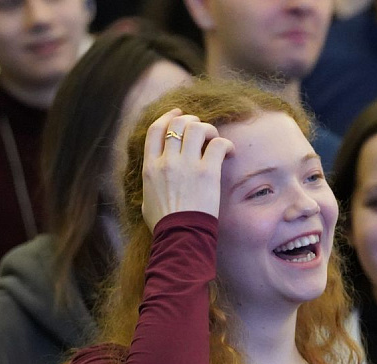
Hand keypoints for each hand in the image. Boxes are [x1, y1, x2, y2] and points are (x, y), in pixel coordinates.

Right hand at [142, 108, 234, 231]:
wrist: (179, 237)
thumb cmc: (164, 225)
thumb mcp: (147, 201)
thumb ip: (150, 184)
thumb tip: (154, 179)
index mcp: (150, 167)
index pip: (156, 130)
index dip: (168, 117)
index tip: (178, 114)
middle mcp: (167, 161)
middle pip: (178, 124)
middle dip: (191, 121)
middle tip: (201, 129)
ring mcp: (187, 165)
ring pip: (197, 128)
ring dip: (208, 129)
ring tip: (214, 140)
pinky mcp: (207, 172)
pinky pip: (218, 144)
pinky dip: (226, 144)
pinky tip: (229, 153)